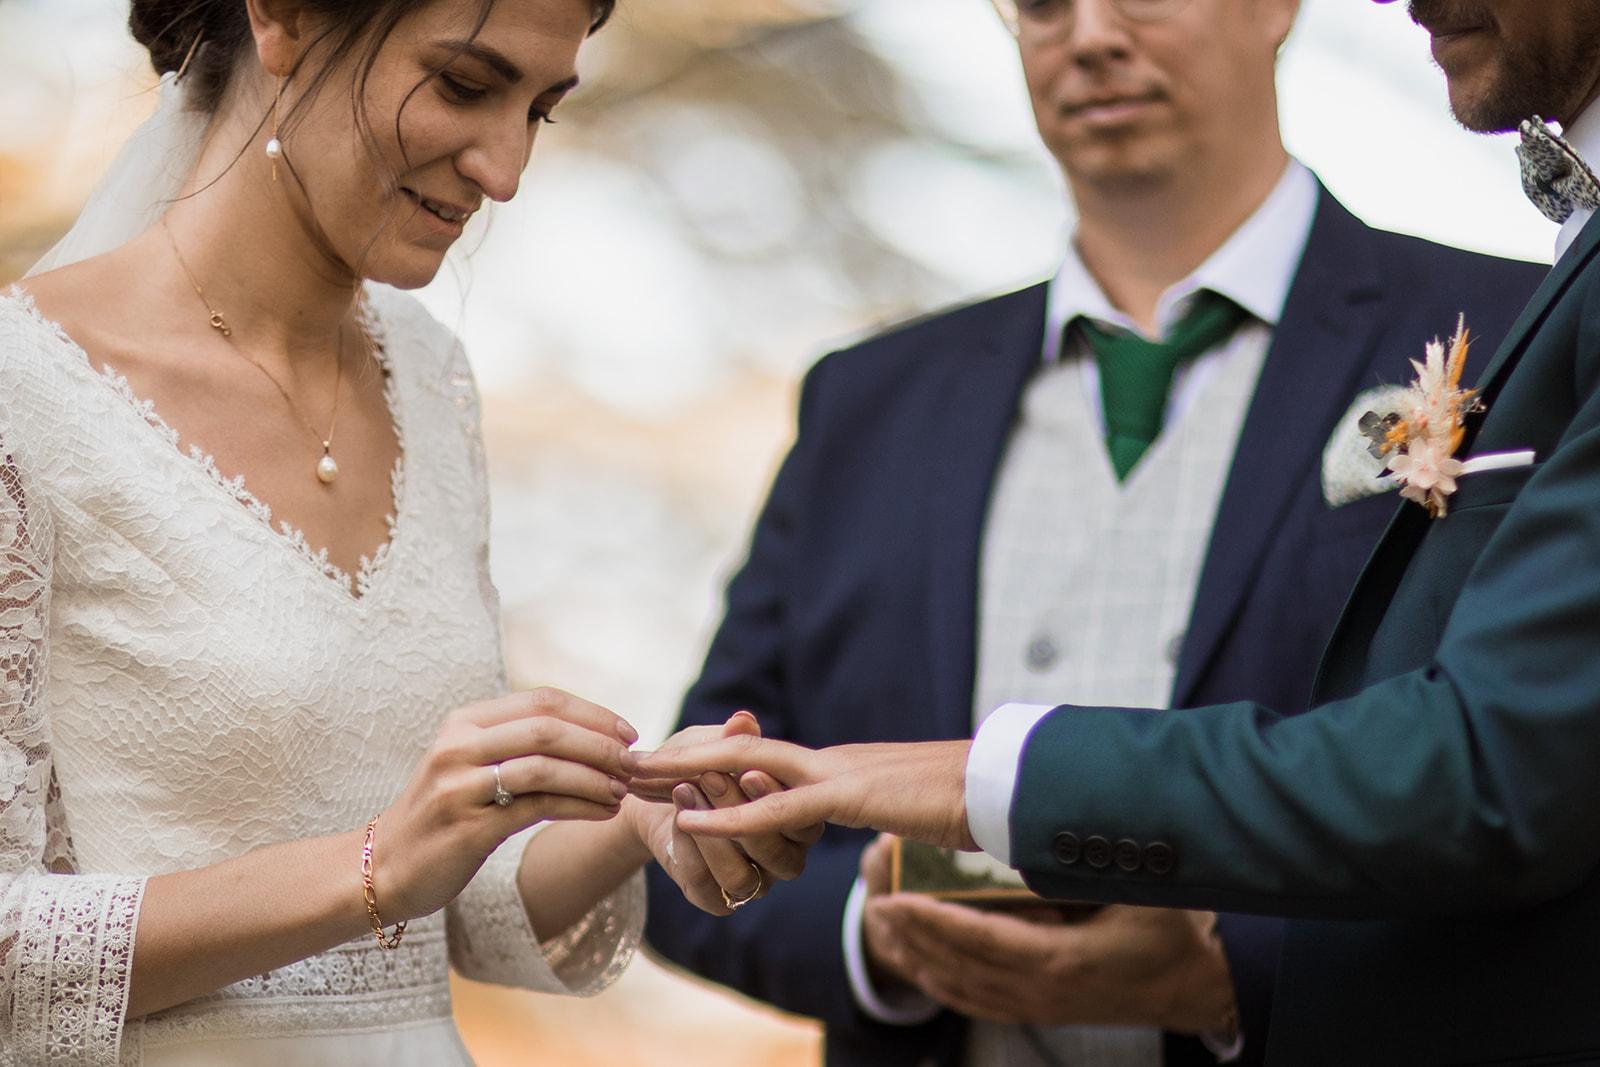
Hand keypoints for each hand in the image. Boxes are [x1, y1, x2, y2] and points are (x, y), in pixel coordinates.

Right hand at [376, 687, 637, 921]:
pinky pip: (538, 807)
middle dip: (601, 743)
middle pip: (548, 728)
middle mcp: (459, 746)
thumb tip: (591, 733)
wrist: (384, 868)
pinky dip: (581, 806)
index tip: (629, 731)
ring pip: (546, 766)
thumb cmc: (442, 816)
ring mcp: (460, 785)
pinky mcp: (468, 826)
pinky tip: (604, 813)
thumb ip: (517, 744)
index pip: (542, 701)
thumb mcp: (471, 765)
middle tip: (634, 762)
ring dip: (595, 777)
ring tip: (623, 791)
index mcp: (464, 722)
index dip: (593, 713)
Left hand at [627, 713, 823, 913]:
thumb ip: (731, 739)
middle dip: (737, 810)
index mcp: (797, 821)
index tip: (748, 770)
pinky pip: (708, 886)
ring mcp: (752, 882)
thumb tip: (742, 719)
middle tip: (708, 776)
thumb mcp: (711, 745)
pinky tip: (676, 818)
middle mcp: (782, 857)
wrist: (650, 796)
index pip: (800, 818)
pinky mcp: (717, 898)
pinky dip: (690, 849)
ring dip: (710, 834)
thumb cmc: (694, 764)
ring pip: (741, 874)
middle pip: (775, 851)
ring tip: (684, 791)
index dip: (774, 796)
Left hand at [633, 736, 975, 849]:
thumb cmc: (968, 797)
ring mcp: (837, 773)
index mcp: (838, 765)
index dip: (708, 760)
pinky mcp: (851, 795)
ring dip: (685, 775)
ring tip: (633, 777)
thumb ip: (877, 804)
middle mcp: (828, 760)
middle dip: (678, 758)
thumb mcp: (906, 805)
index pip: (759, 759)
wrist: (1008, 782)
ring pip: (744, 769)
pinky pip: (779, 808)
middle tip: (624, 761)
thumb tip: (870, 810)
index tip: (663, 767)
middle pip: (736, 753)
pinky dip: (731, 814)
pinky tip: (690, 820)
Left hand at [866, 880, 1236, 1032]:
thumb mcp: (1136, 891)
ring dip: (918, 959)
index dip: (932, 921)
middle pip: (959, 965)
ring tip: (884, 926)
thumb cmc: (1171, 930)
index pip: (979, 940)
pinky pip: (977, 1003)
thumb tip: (1040, 825)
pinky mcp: (1040, 1012)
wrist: (1196, 987)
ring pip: (961, 988)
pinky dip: (941, 984)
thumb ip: (1085, 867)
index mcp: (1060, 959)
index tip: (894, 898)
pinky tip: (920, 965)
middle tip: (875, 900)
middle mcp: (1041, 991)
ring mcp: (1039, 1007)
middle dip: (911, 934)